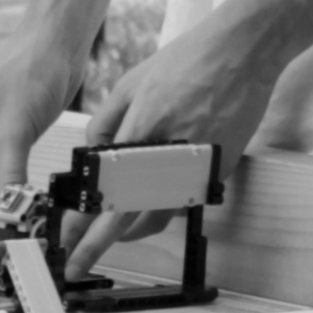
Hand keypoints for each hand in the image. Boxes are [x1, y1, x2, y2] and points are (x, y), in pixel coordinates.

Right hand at [0, 29, 88, 230]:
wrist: (55, 46)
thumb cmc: (26, 73)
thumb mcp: (14, 133)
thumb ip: (10, 180)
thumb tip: (11, 218)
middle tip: (12, 231)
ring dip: (2, 202)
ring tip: (24, 222)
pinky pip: (0, 176)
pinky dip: (14, 190)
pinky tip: (29, 205)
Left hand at [65, 13, 290, 270]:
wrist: (243, 52)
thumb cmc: (187, 61)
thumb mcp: (130, 84)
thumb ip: (105, 124)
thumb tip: (91, 156)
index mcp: (140, 131)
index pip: (106, 194)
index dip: (83, 228)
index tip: (68, 248)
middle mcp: (170, 154)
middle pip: (131, 219)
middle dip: (100, 244)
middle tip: (80, 260)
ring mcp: (198, 166)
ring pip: (160, 216)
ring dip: (134, 227)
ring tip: (114, 231)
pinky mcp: (219, 170)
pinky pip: (185, 198)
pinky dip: (165, 201)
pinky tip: (154, 195)